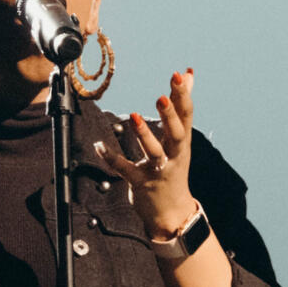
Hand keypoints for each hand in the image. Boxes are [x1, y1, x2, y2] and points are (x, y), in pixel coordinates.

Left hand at [92, 69, 198, 241]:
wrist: (173, 213)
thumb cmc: (175, 168)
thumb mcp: (181, 138)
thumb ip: (181, 106)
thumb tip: (188, 73)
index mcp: (182, 142)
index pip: (187, 116)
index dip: (184, 95)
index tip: (179, 75)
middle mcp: (174, 156)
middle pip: (176, 134)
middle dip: (170, 116)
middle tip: (161, 96)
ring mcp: (158, 171)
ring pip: (154, 153)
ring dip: (144, 135)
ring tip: (134, 116)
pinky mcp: (141, 184)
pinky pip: (126, 170)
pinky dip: (112, 159)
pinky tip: (100, 146)